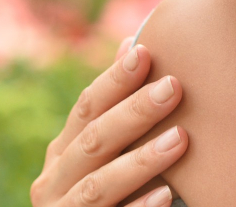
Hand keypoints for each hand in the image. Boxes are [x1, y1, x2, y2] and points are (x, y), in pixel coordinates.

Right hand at [30, 37, 187, 206]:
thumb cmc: (108, 188)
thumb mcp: (104, 148)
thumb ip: (115, 104)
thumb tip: (132, 44)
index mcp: (63, 151)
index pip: (87, 108)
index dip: (114, 80)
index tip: (147, 53)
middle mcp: (55, 182)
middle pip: (94, 141)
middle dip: (133, 112)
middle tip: (174, 87)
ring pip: (99, 185)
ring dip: (141, 160)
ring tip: (180, 138)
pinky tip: (167, 194)